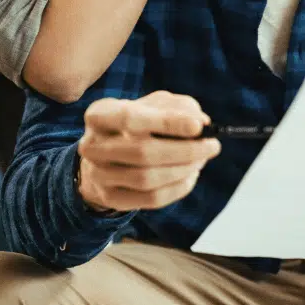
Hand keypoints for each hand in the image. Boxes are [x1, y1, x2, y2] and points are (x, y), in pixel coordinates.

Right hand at [77, 91, 221, 212]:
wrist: (105, 158)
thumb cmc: (136, 124)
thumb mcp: (152, 106)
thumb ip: (178, 107)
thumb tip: (202, 122)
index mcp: (99, 115)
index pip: (131, 118)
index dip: (167, 122)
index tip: (199, 127)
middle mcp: (92, 145)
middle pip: (142, 152)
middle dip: (185, 151)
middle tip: (212, 146)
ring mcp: (98, 175)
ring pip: (147, 179)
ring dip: (183, 170)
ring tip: (201, 160)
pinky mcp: (111, 198)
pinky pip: (151, 198)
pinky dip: (178, 188)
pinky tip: (190, 175)